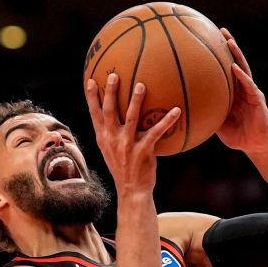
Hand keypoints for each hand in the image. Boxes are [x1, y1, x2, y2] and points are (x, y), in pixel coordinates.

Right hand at [84, 72, 180, 194]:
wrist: (131, 191)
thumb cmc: (124, 169)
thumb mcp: (111, 151)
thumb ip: (111, 134)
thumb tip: (116, 117)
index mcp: (103, 138)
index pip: (94, 114)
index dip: (91, 97)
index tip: (91, 80)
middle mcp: (112, 139)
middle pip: (109, 111)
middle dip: (110, 92)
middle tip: (114, 75)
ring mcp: (127, 145)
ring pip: (130, 117)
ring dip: (135, 100)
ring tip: (141, 85)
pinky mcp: (142, 151)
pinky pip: (156, 132)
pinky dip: (167, 121)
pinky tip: (176, 110)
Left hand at [216, 29, 267, 154]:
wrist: (255, 146)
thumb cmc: (238, 136)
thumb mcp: (218, 125)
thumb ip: (208, 115)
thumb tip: (188, 112)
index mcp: (234, 93)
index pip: (226, 70)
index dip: (220, 56)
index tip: (209, 41)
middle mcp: (242, 89)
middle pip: (236, 62)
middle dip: (229, 46)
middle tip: (220, 31)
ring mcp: (251, 92)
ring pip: (243, 69)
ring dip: (237, 54)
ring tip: (229, 41)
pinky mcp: (257, 99)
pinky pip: (249, 85)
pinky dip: (242, 76)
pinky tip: (235, 67)